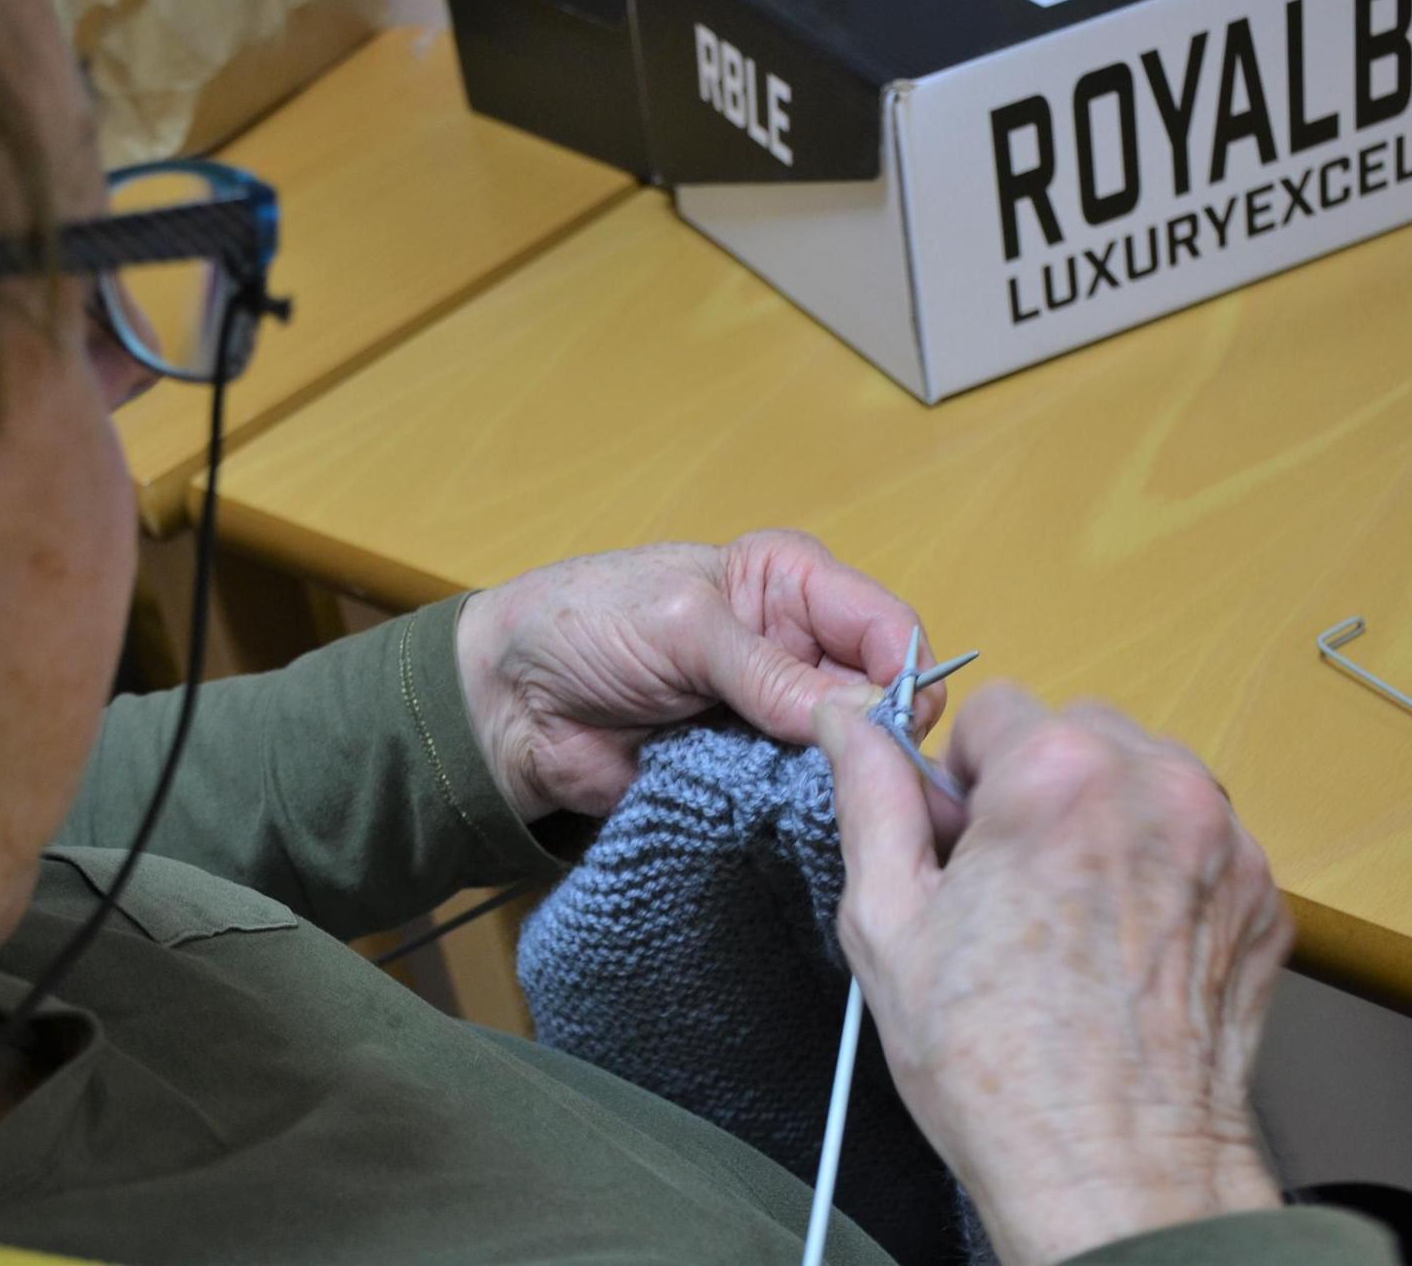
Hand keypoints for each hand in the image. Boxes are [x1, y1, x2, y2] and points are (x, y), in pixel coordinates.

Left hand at [456, 531, 938, 821]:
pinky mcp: (749, 777)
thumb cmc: (584, 626)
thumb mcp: (682, 625)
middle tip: (859, 782)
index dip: (903, 675)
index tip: (891, 727)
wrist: (509, 702)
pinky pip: (799, 803)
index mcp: (792, 584)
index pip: (887, 627)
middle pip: (881, 701)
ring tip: (817, 806)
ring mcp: (777, 720)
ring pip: (848, 760)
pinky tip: (792, 827)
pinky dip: (798, 815)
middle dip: (876, 741)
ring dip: (837, 785)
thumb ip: (769, 669)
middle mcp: (799, 649)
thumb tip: (861, 715)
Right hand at [814, 683, 1290, 1265]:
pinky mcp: (1264, 896)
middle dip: (1039, 786)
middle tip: (1009, 883)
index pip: (996, 707)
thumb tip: (851, 724)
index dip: (964, 780)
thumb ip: (871, 798)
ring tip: (1070, 918)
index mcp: (1057, 776)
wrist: (1115, 1172)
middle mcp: (1156, 788)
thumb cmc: (995, 1063)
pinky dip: (1161, 871)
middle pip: (1079, 731)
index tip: (961, 845)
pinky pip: (1199, 841)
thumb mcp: (888, 921)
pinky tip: (1123, 946)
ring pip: (1144, 780)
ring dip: (1105, 820)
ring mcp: (1225, 841)